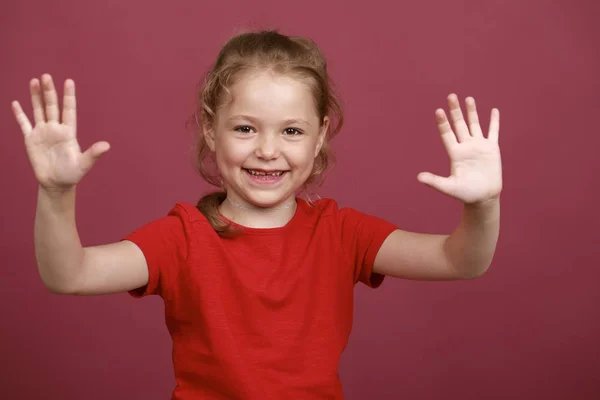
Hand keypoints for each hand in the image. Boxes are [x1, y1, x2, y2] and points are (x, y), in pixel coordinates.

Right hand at [11, 74, 109, 193]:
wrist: (56, 183)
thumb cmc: (72, 174)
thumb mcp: (83, 164)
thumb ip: (93, 154)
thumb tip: (107, 146)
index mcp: (69, 132)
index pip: (69, 110)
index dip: (69, 96)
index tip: (69, 81)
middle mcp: (55, 129)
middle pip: (52, 106)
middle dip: (49, 92)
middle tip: (46, 76)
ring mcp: (42, 133)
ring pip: (38, 110)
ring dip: (35, 97)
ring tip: (34, 81)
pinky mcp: (31, 140)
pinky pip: (24, 124)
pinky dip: (20, 114)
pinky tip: (16, 103)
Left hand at [417, 94, 501, 204]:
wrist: (483, 197)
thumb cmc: (465, 193)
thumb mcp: (449, 187)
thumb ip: (435, 181)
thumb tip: (418, 177)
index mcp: (455, 153)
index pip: (447, 134)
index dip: (443, 122)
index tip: (438, 110)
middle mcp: (466, 146)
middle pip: (459, 124)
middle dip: (455, 111)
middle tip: (451, 95)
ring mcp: (479, 146)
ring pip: (474, 125)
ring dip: (472, 112)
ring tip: (468, 98)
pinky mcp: (492, 149)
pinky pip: (493, 132)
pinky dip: (494, 122)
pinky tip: (494, 110)